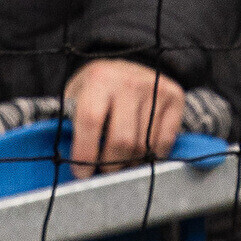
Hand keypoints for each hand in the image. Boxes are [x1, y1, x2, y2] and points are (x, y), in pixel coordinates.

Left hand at [63, 60, 187, 178]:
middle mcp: (129, 82)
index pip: (91, 122)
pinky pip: (165, 140)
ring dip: (130, 164)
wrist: (128, 66)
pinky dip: (152, 155)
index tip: (81, 174)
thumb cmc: (95, 89)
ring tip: (119, 165)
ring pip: (144, 144)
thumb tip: (65, 158)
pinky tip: (139, 156)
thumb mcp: (76, 97)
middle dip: (110, 165)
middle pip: (122, 139)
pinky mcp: (175, 96)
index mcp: (99, 79)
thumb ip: (70, 123)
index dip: (86, 154)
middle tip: (103, 173)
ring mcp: (155, 88)